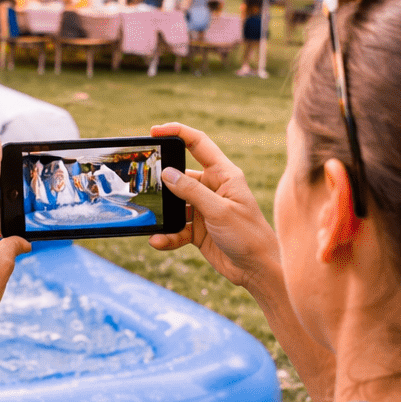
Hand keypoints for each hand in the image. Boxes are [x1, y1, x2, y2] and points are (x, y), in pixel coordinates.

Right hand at [149, 122, 279, 291]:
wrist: (257, 270)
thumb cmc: (249, 236)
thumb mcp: (219, 211)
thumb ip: (192, 191)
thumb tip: (167, 173)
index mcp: (224, 175)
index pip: (198, 144)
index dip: (177, 133)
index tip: (155, 131)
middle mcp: (212, 188)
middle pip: (180, 175)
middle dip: (162, 180)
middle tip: (143, 183)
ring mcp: (204, 209)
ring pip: (174, 204)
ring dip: (163, 213)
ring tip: (151, 218)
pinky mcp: (197, 229)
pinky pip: (175, 227)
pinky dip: (167, 234)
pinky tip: (159, 241)